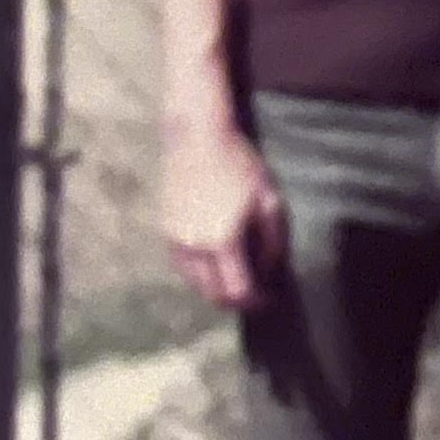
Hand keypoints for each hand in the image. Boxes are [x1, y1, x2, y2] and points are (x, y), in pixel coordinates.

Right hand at [162, 118, 286, 312]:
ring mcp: (176, 240)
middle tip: (253, 294)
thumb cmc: (238, 164)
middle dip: (235, 301)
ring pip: (194, 283)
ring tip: (235, 278)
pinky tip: (215, 262)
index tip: (268, 298)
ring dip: (215, 288)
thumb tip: (270, 268)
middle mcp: (195, 247)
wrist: (197, 137)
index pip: (237, 291)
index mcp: (223, 241)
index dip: (255, 301)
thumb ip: (273, 239)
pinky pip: (183, 266)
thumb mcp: (268, 198)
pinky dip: (199, 274)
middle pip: (213, 295)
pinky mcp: (166, 231)